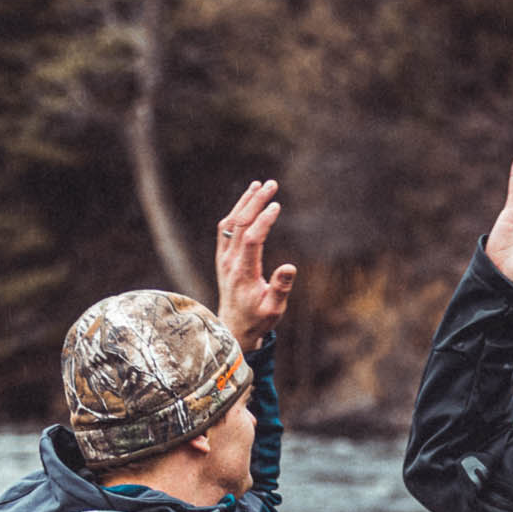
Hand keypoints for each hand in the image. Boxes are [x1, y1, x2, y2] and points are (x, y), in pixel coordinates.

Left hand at [214, 179, 296, 345]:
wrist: (233, 327)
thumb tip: (290, 266)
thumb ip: (280, 288)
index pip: (252, 239)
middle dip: (255, 202)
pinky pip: (225, 229)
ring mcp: (223, 258)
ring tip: (258, 185)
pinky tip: (246, 202)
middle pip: (240, 224)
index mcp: (243, 273)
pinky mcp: (221, 258)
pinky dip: (235, 212)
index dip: (263, 220)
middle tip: (271, 184)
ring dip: (244, 202)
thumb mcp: (274, 310)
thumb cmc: (258, 319)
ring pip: (230, 223)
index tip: (277, 205)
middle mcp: (229, 262)